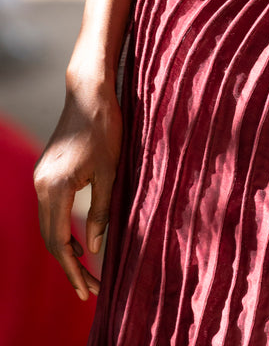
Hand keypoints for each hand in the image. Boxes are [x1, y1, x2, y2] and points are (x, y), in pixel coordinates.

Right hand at [34, 79, 121, 299]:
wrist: (89, 95)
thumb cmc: (105, 129)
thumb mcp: (110, 172)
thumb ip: (101, 212)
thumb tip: (93, 248)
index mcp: (56, 187)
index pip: (59, 242)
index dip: (73, 269)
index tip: (88, 290)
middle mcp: (41, 185)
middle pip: (49, 238)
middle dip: (69, 266)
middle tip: (90, 289)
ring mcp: (40, 177)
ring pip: (47, 225)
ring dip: (64, 248)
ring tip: (85, 271)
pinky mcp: (45, 171)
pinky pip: (49, 209)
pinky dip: (61, 229)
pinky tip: (77, 240)